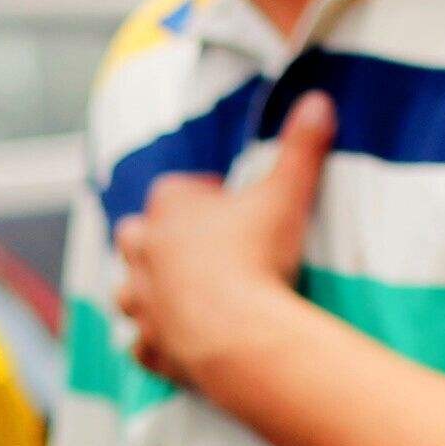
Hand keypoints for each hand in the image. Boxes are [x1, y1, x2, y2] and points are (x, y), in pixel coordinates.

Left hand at [111, 91, 334, 401]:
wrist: (239, 333)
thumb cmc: (258, 258)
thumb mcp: (287, 194)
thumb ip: (301, 147)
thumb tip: (318, 100)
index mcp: (170, 209)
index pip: (174, 189)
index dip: (201, 194)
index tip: (227, 203)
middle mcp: (143, 252)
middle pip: (136, 235)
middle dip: (159, 239)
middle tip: (197, 249)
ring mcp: (142, 302)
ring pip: (126, 291)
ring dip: (145, 290)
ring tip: (177, 295)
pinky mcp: (150, 345)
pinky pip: (139, 344)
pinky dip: (150, 342)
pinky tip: (171, 344)